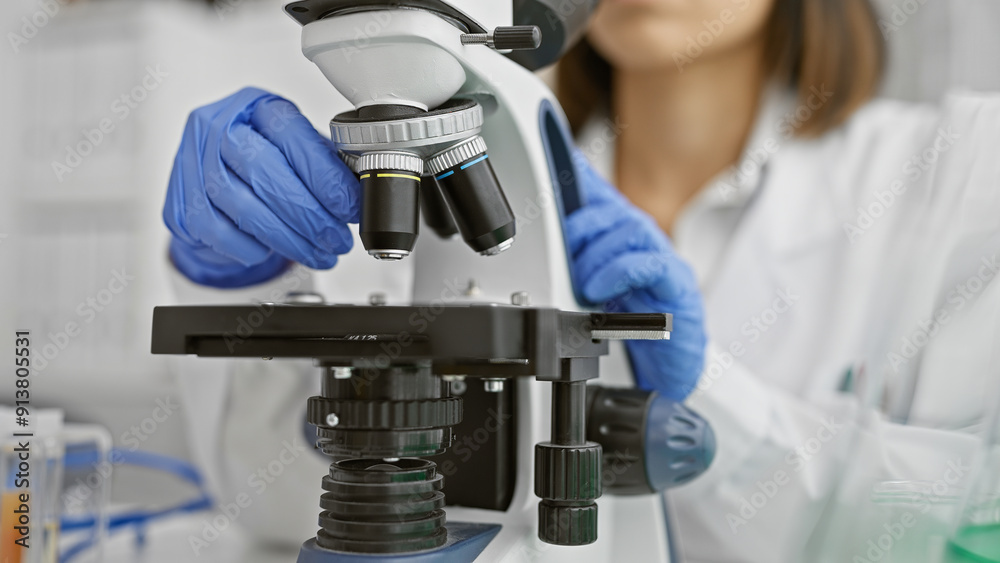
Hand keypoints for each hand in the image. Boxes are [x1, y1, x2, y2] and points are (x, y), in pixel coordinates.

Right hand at [163, 87, 359, 287]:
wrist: (209, 176)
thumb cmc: (262, 159)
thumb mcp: (297, 148)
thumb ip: (324, 164)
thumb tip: (358, 196)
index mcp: (257, 106)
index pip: (291, 135)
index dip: (324, 175)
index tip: (349, 205)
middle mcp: (219, 128)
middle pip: (265, 171)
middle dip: (309, 214)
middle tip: (337, 238)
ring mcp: (193, 163)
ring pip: (244, 207)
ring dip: (290, 239)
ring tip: (320, 253)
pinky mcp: (181, 201)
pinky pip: (220, 232)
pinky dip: (253, 248)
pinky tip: (276, 251)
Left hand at [564, 153, 705, 400]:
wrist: (672, 366)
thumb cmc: (632, 326)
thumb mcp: (588, 290)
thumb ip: (567, 261)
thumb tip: (535, 240)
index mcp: (617, 237)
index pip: (595, 193)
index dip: (574, 172)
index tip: (548, 154)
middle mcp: (640, 240)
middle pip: (609, 208)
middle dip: (577, 229)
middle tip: (561, 259)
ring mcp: (661, 259)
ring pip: (628, 228)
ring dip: (595, 255)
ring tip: (582, 283)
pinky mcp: (677, 284)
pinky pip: (649, 262)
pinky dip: (619, 272)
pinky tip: (599, 290)